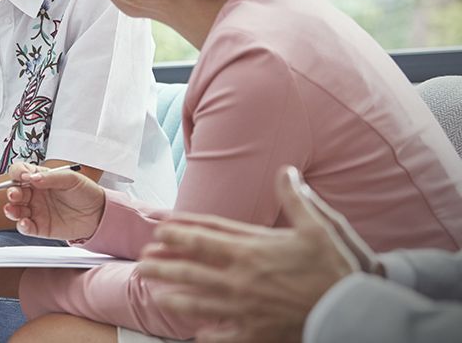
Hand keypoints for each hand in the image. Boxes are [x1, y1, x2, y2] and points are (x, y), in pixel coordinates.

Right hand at [2, 162, 105, 240]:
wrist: (99, 214)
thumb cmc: (86, 193)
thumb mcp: (71, 178)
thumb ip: (51, 177)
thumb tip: (32, 177)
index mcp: (40, 179)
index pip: (20, 173)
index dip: (18, 173)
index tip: (23, 177)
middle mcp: (35, 194)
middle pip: (14, 191)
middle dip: (11, 192)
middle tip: (14, 194)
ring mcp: (36, 211)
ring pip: (16, 210)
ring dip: (11, 210)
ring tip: (13, 210)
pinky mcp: (40, 227)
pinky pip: (26, 227)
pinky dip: (22, 226)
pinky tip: (24, 222)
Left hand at [137, 166, 360, 342]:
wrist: (354, 311)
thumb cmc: (336, 268)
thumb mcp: (318, 226)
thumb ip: (295, 198)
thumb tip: (286, 171)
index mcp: (252, 251)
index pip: (203, 238)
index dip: (178, 234)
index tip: (158, 230)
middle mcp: (241, 279)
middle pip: (191, 270)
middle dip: (163, 265)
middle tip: (141, 263)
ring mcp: (246, 307)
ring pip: (200, 302)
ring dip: (174, 297)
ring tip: (153, 293)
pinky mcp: (258, 331)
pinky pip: (226, 335)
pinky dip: (208, 334)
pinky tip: (194, 333)